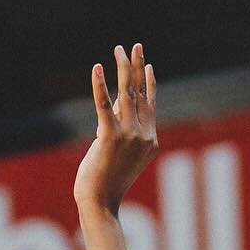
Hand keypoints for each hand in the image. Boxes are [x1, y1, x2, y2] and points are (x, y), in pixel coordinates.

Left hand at [74, 43, 158, 213]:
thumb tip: (116, 104)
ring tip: (118, 49)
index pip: (150, 104)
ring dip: (122, 68)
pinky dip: (100, 85)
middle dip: (138, 66)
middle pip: (141, 93)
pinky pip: (104, 105)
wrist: (100, 204)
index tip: (147, 64)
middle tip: (135, 46)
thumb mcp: (121, 155)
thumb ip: (122, 130)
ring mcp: (129, 136)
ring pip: (127, 93)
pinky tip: (98, 68)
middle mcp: (144, 134)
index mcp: (150, 140)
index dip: (149, 82)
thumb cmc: (107, 184)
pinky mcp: (110, 137)